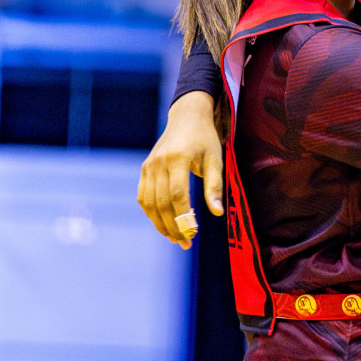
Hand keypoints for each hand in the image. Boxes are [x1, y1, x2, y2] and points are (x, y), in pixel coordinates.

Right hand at [137, 91, 223, 248]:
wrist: (187, 118)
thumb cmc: (205, 140)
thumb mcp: (215, 159)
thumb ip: (214, 186)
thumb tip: (217, 213)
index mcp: (178, 158)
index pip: (177, 194)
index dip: (183, 217)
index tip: (193, 233)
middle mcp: (159, 163)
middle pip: (161, 202)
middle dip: (172, 226)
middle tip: (185, 242)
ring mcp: (149, 166)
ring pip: (149, 202)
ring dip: (160, 224)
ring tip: (175, 238)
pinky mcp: (145, 169)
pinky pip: (143, 196)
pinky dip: (151, 213)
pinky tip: (163, 224)